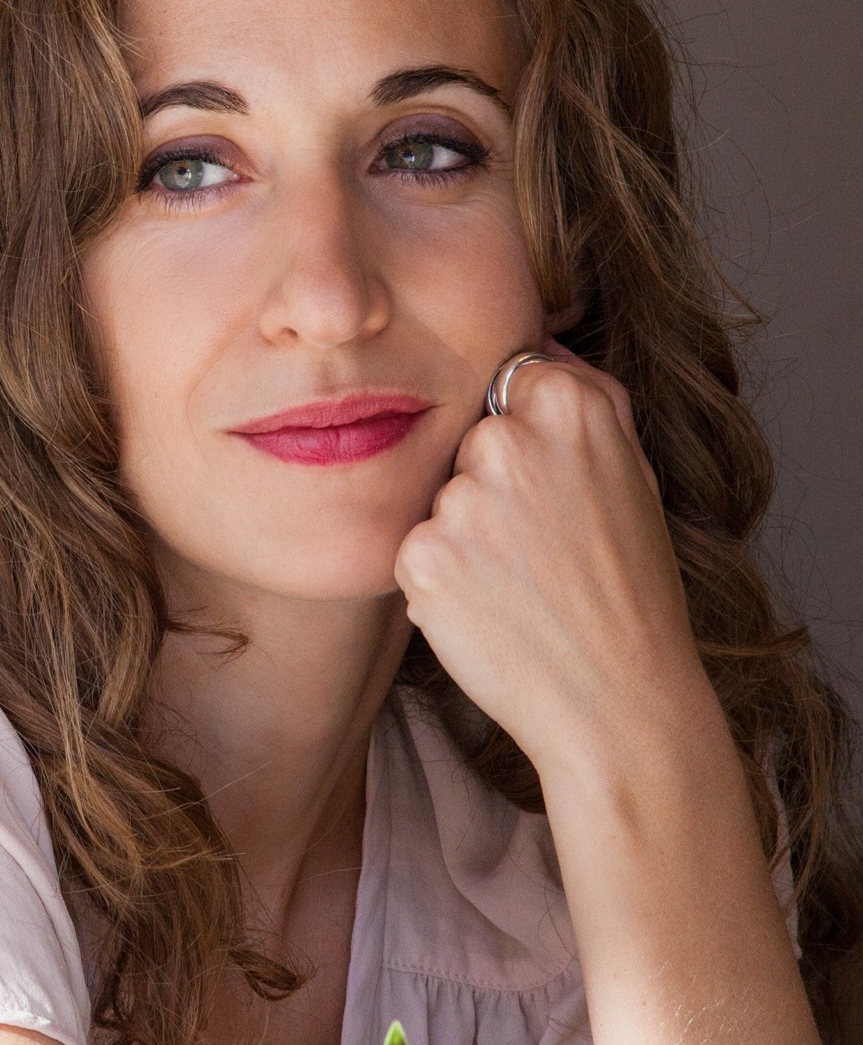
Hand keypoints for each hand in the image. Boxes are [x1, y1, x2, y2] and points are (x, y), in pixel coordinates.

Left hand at [393, 342, 709, 775]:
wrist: (618, 701)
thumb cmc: (630, 588)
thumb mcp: (631, 471)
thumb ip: (583, 396)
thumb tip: (536, 343)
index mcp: (570, 406)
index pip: (509, 383)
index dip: (528, 441)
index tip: (551, 490)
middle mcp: (509, 440)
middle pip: (467, 442)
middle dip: (489, 489)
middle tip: (541, 552)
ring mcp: (462, 498)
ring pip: (439, 499)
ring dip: (464, 538)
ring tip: (521, 586)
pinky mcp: (422, 554)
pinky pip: (415, 550)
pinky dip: (440, 581)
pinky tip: (490, 610)